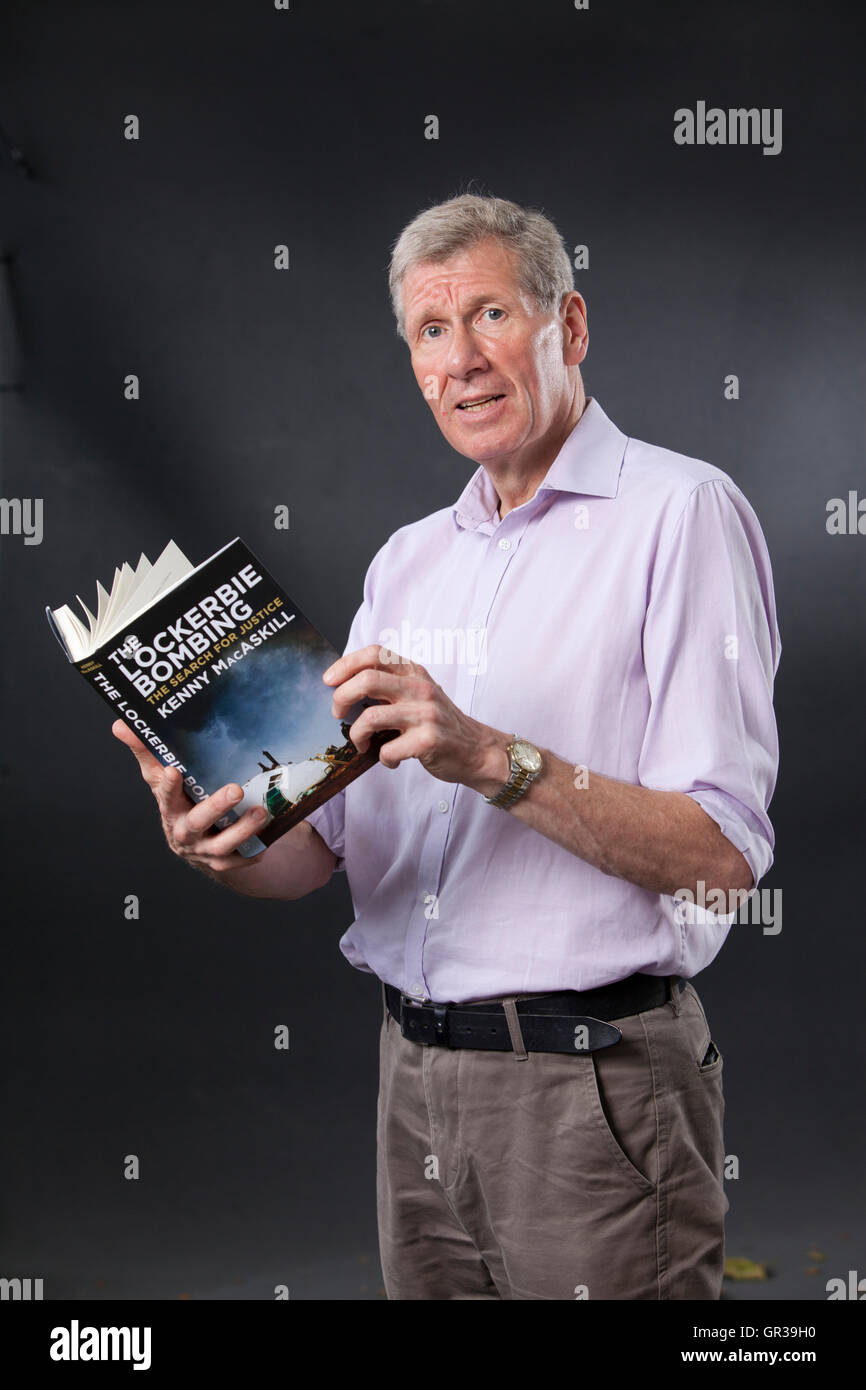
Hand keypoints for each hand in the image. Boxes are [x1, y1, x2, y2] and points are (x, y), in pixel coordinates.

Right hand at [111, 719, 268, 872]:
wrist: (194, 845)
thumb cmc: (178, 803)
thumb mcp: (161, 779)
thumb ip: (147, 752)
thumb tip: (121, 723)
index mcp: (169, 809)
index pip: (165, 795)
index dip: (168, 785)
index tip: (173, 770)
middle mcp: (184, 831)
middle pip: (196, 823)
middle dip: (216, 808)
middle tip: (236, 790)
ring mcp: (203, 849)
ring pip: (221, 845)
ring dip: (242, 830)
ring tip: (261, 812)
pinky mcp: (221, 862)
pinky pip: (237, 860)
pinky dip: (251, 853)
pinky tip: (267, 839)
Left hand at [322, 645, 509, 793]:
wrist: (478, 750)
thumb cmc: (441, 724)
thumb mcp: (420, 693)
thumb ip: (391, 685)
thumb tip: (345, 686)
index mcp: (415, 673)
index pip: (374, 654)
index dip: (345, 664)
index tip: (329, 681)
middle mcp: (420, 689)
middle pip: (366, 680)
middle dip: (341, 698)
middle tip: (338, 713)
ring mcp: (425, 715)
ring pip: (371, 718)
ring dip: (356, 735)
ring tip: (362, 743)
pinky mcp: (428, 741)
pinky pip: (387, 750)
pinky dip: (382, 758)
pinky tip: (389, 760)